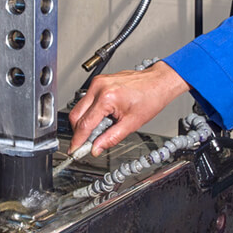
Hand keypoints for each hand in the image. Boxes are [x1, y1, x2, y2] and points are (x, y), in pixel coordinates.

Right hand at [68, 61, 189, 155]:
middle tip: (88, 143)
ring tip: (103, 127)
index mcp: (106, 97)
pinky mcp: (99, 81)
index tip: (74, 150)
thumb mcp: (131, 124)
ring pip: (79, 107)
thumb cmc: (150, 98)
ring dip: (85, 122)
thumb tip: (96, 148)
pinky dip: (91, 112)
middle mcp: (98, 87)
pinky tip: (104, 117)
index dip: (78, 141)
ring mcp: (97, 82)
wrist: (158, 82)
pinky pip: (87, 100)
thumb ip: (111, 138)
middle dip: (79, 132)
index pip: (84, 124)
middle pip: (76, 115)